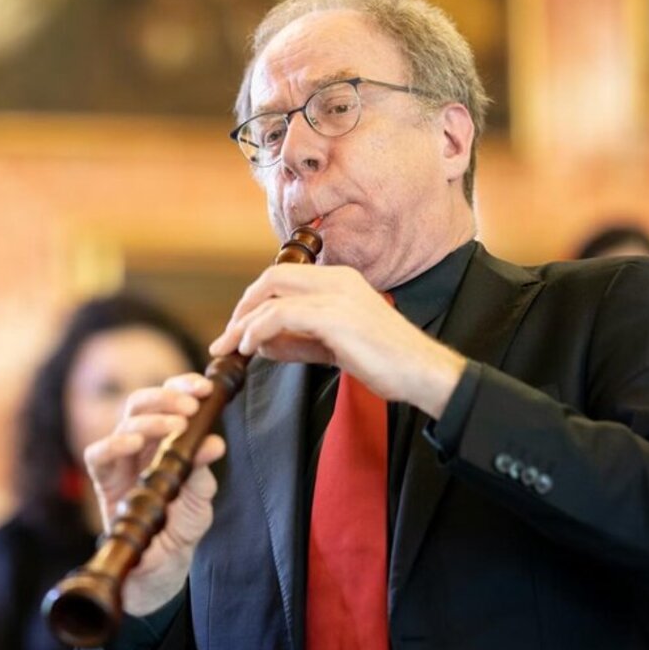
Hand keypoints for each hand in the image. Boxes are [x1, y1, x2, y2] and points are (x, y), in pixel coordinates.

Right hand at [84, 373, 225, 615]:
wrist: (159, 570)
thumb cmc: (178, 527)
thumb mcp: (199, 498)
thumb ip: (202, 469)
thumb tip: (216, 442)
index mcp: (165, 440)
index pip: (168, 400)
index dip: (182, 386)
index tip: (204, 388)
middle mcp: (140, 445)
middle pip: (142, 402)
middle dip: (166, 396)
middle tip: (190, 406)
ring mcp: (120, 461)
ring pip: (124, 421)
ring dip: (151, 418)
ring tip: (175, 425)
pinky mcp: (103, 483)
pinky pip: (98, 454)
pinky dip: (115, 444)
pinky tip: (133, 441)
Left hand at [209, 263, 465, 417]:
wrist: (421, 372)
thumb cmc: (385, 361)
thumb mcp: (332, 347)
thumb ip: (296, 342)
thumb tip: (258, 345)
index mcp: (340, 280)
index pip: (285, 276)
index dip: (256, 300)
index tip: (239, 327)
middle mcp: (337, 279)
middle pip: (273, 277)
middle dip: (244, 306)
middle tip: (227, 336)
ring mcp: (336, 295)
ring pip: (272, 294)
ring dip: (244, 322)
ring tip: (231, 348)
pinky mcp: (335, 317)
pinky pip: (281, 315)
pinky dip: (257, 330)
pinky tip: (250, 348)